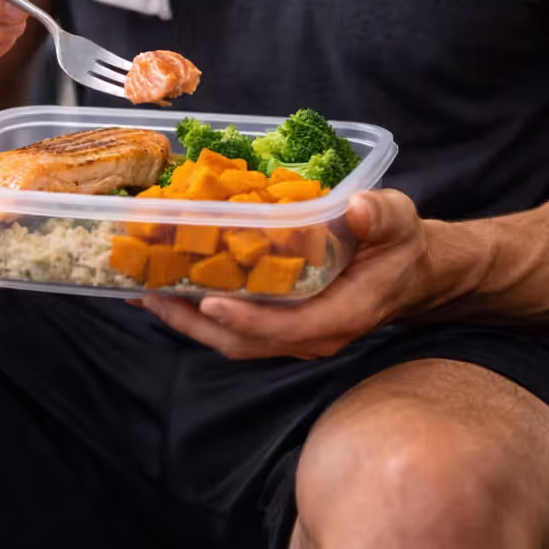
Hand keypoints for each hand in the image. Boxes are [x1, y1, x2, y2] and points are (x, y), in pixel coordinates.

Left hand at [139, 190, 449, 359]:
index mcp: (340, 315)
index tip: (209, 303)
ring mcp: (291, 335)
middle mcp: (311, 335)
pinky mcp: (277, 325)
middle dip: (193, 322)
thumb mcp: (398, 222)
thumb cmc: (398, 245)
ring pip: (231, 338)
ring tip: (142, 290)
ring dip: (185, 317)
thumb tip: (359, 207)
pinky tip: (166, 285)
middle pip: (243, 341)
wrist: (406, 271)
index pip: (287, 328)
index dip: (247, 320)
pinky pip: (232, 325)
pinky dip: (197, 309)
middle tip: (149, 293)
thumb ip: (381, 216)